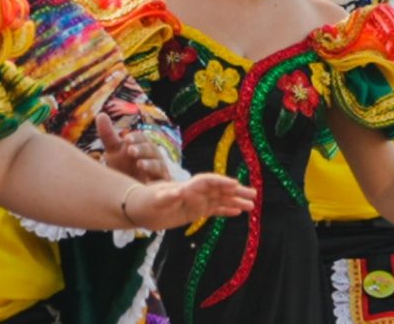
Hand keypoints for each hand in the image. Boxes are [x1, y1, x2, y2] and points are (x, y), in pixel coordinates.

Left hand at [97, 113, 170, 182]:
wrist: (133, 191)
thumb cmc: (124, 167)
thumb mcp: (114, 151)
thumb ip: (108, 135)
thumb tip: (101, 114)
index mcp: (142, 145)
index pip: (141, 138)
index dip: (135, 138)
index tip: (126, 139)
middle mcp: (153, 155)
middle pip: (150, 149)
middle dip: (141, 149)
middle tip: (130, 150)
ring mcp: (159, 170)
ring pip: (158, 165)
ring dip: (150, 164)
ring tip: (140, 164)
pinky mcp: (162, 184)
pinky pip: (162, 181)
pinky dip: (158, 180)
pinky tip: (149, 183)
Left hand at [128, 174, 256, 230]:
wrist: (139, 208)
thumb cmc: (146, 201)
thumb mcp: (155, 199)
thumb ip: (168, 195)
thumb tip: (180, 191)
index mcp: (187, 186)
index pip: (208, 182)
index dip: (221, 182)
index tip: (235, 184)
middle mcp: (195, 192)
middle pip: (219, 189)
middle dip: (236, 191)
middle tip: (254, 194)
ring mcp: (196, 201)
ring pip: (220, 200)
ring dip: (235, 201)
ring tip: (252, 205)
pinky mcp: (195, 211)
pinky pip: (214, 210)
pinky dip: (226, 210)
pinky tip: (238, 212)